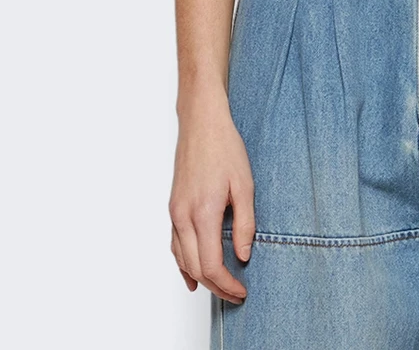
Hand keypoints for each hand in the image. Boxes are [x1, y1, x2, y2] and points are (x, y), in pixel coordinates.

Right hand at [169, 100, 255, 303]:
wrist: (201, 123)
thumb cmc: (224, 148)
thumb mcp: (245, 184)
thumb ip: (245, 223)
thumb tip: (243, 255)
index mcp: (203, 212)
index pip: (211, 264)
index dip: (227, 284)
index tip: (242, 290)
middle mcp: (183, 216)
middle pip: (195, 268)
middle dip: (216, 287)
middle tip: (236, 294)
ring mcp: (175, 212)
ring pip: (182, 259)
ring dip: (200, 278)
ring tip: (221, 287)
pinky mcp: (173, 207)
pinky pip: (175, 245)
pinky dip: (184, 263)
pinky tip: (193, 273)